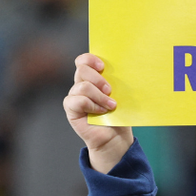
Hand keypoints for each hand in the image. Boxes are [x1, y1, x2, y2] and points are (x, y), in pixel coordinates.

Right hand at [64, 54, 132, 172]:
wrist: (115, 136)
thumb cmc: (118, 114)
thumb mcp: (120, 94)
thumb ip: (116, 81)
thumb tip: (124, 69)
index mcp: (92, 77)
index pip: (83, 60)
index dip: (91, 59)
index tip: (104, 67)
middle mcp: (81, 84)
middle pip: (81, 69)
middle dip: (98, 78)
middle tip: (110, 90)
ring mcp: (75, 96)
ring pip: (83, 86)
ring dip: (99, 96)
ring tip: (111, 105)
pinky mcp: (71, 109)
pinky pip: (79, 101)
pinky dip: (93, 105)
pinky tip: (102, 111)